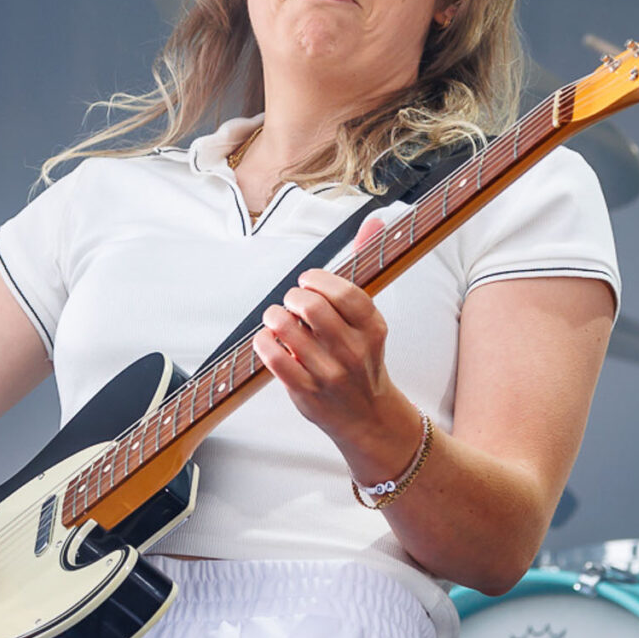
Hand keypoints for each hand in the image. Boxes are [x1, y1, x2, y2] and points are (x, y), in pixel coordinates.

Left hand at [254, 218, 419, 478]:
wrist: (368, 417)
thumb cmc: (362, 359)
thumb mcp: (369, 318)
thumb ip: (366, 267)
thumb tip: (375, 220)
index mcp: (373, 329)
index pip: (345, 293)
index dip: (318, 280)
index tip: (307, 280)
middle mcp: (355, 352)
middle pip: (313, 308)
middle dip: (293, 297)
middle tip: (291, 302)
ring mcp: (330, 375)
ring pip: (289, 331)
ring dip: (275, 317)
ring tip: (277, 318)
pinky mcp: (307, 393)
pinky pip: (276, 360)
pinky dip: (264, 344)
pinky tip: (266, 339)